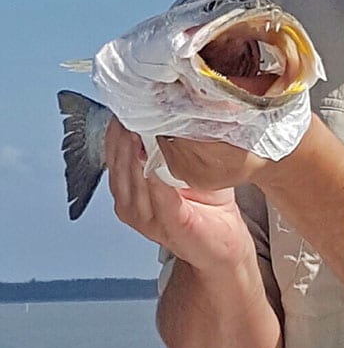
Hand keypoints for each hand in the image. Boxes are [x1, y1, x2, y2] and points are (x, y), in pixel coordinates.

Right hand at [105, 118, 254, 274]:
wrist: (224, 241)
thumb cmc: (206, 203)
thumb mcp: (187, 167)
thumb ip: (174, 144)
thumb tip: (171, 105)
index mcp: (132, 190)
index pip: (115, 156)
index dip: (116, 132)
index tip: (122, 105)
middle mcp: (132, 205)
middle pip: (119, 166)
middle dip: (121, 138)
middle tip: (126, 112)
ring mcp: (147, 218)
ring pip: (132, 181)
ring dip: (132, 155)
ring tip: (135, 129)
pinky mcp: (170, 224)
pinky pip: (158, 198)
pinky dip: (154, 179)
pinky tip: (152, 162)